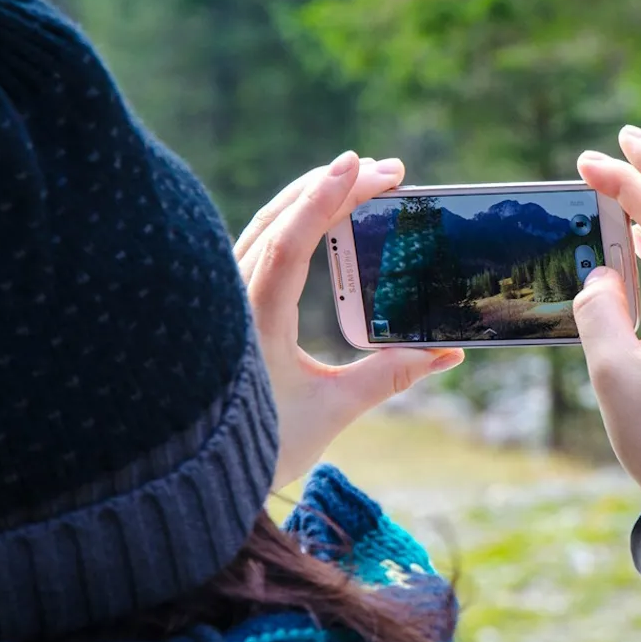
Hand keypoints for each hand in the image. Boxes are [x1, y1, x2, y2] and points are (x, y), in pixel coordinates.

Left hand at [235, 151, 464, 488]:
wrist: (194, 476)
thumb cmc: (262, 446)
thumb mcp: (333, 411)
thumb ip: (389, 376)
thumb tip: (447, 353)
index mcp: (255, 321)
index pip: (290, 243)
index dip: (326, 199)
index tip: (360, 165)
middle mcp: (233, 299)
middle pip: (280, 220)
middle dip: (333, 186)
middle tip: (388, 171)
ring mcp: (226, 298)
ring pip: (266, 227)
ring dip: (312, 197)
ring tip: (359, 178)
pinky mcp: (228, 304)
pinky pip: (259, 245)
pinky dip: (292, 220)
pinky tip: (318, 214)